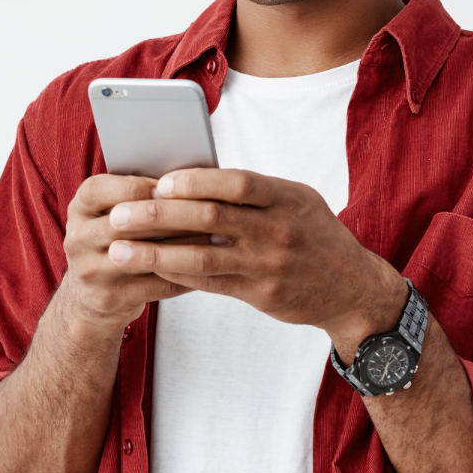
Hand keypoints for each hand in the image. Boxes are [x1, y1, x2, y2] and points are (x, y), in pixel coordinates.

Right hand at [59, 174, 196, 331]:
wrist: (88, 298)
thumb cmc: (113, 242)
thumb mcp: (111, 213)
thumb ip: (137, 196)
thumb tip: (187, 178)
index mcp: (80, 207)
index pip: (106, 189)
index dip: (142, 187)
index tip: (176, 186)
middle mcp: (79, 238)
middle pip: (127, 222)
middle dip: (172, 215)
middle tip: (210, 210)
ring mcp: (91, 271)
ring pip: (144, 255)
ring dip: (185, 246)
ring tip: (216, 237)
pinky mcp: (110, 298)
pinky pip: (156, 285)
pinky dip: (186, 275)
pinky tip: (209, 266)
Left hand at [104, 168, 407, 355]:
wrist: (353, 290)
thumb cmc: (315, 236)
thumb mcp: (297, 202)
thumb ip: (255, 192)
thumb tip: (192, 177)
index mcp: (288, 197)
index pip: (237, 183)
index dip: (196, 181)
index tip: (160, 182)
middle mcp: (279, 230)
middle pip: (211, 218)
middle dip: (159, 216)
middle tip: (119, 216)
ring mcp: (269, 264)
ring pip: (203, 256)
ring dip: (155, 253)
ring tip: (118, 251)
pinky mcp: (261, 294)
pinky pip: (210, 283)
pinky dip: (177, 274)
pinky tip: (149, 269)